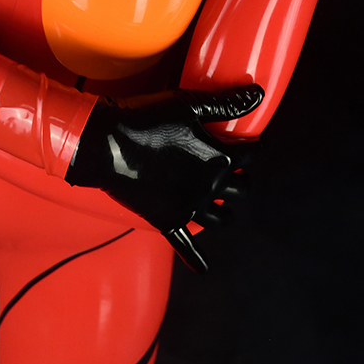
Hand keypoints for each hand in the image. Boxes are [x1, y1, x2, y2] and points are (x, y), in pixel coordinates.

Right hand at [65, 85, 263, 271]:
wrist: (105, 142)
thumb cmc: (147, 118)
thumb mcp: (189, 103)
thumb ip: (226, 103)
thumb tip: (258, 95)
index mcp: (219, 156)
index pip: (253, 155)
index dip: (256, 148)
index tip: (254, 145)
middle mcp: (210, 186)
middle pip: (241, 189)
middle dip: (242, 178)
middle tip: (235, 170)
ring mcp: (189, 206)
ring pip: (221, 218)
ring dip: (226, 210)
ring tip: (223, 202)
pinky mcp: (167, 220)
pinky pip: (185, 245)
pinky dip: (195, 258)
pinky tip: (203, 268)